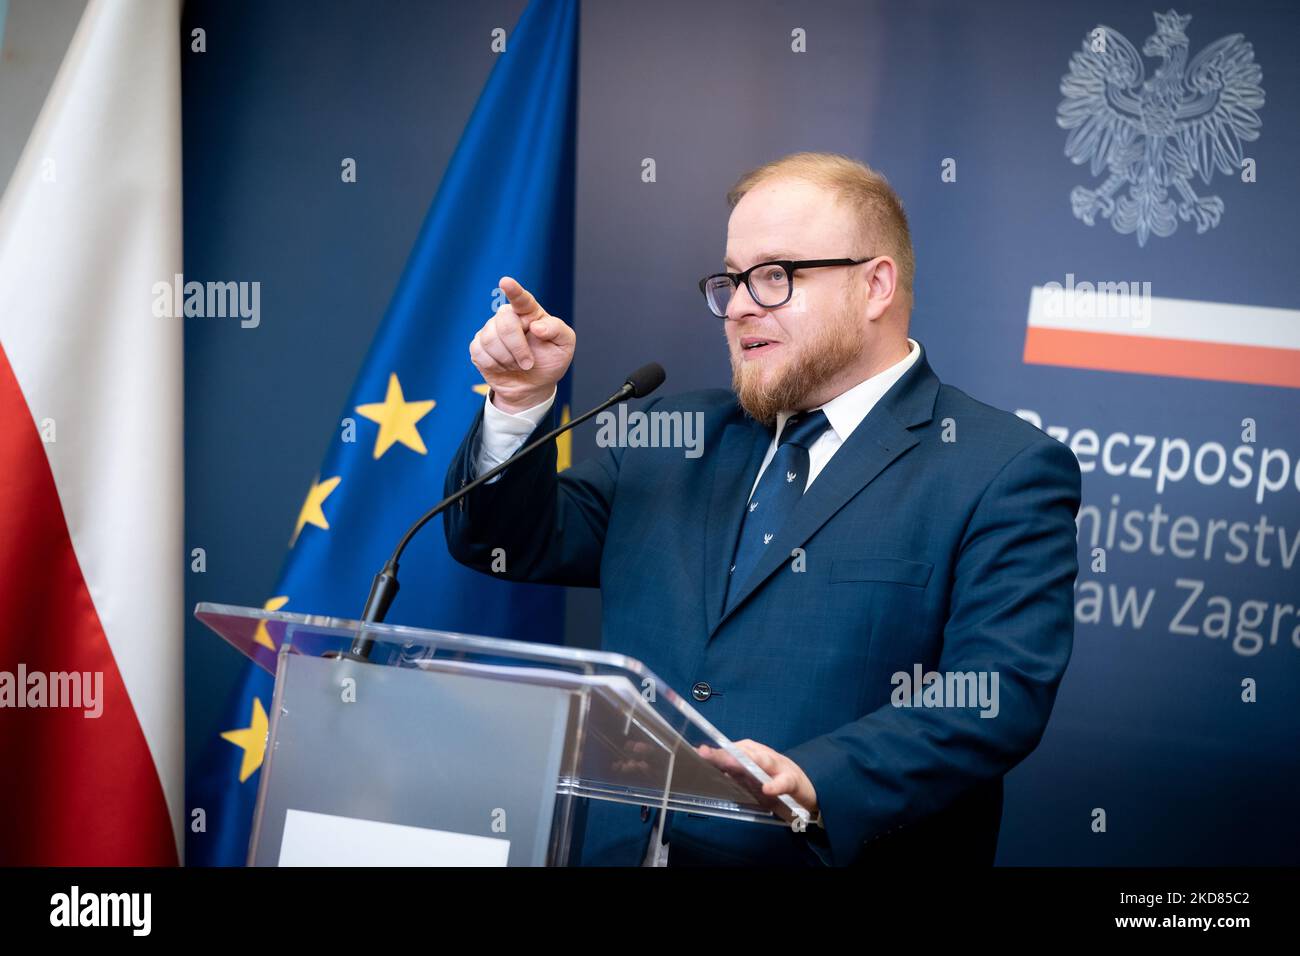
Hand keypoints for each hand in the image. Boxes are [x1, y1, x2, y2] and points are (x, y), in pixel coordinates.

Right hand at [469, 276, 575, 412]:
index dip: (513, 290)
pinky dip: (495, 366)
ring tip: (517, 365)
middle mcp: (508, 317)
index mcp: (530, 312)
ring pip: (490, 340)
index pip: (521, 299)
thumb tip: (537, 326)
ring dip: (507, 360)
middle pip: (505, 323)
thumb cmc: (549, 361)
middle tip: (529, 364)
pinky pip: (479, 353)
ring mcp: (490, 330)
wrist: (533, 386)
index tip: (505, 282)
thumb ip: (556, 330)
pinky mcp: (478, 346)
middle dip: (518, 348)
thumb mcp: (564, 345)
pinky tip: (504, 367)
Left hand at [696, 738, 818, 822]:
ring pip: (761, 760)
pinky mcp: (791, 780)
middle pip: (741, 753)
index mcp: (751, 753)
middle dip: (723, 754)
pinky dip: (776, 785)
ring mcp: (777, 766)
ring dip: (747, 761)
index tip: (696, 752)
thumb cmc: (772, 777)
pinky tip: (768, 789)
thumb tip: (707, 769)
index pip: (729, 751)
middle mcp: (762, 755)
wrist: (804, 784)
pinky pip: (783, 782)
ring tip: (730, 765)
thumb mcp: (751, 773)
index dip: (713, 751)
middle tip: (704, 753)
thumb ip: (732, 771)